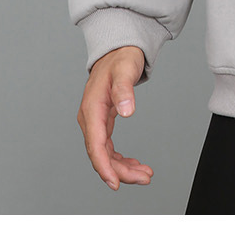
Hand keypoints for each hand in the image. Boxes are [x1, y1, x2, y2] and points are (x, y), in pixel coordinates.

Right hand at [77, 45, 153, 190]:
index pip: (95, 146)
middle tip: (144, 178)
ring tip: (144, 174)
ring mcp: (95, 122)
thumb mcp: (125, 70)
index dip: (105, 167)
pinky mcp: (102, 122)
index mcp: (92, 109)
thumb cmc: (120, 58)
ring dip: (123, 167)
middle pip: (101, 155)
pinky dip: (121, 158)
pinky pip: (109, 147)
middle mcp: (90, 118)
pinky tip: (134, 164)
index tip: (116, 183)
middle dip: (121, 171)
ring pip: (105, 154)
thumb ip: (124, 90)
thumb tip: (127, 111)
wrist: (117, 50)